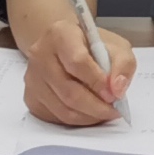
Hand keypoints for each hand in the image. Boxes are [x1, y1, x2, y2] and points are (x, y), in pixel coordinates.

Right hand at [4, 0, 132, 125]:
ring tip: (105, 112)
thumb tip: (117, 90)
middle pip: (69, 91)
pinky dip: (77, 120)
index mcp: (60, 34)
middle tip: (114, 110)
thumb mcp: (116, 45)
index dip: (97, 81)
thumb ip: (122, 64)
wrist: (65, 46)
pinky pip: (56, 118)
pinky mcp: (31, 97)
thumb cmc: (91, 45)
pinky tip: (89, 112)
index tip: (114, 93)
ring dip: (89, 117)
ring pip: (63, 110)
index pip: (77, 61)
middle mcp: (40, 55)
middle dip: (96, 107)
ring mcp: (32, 78)